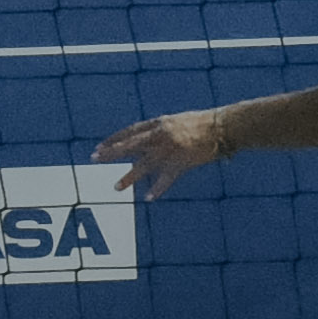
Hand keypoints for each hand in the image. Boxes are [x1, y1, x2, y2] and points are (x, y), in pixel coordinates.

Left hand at [99, 106, 227, 196]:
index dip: (114, 139)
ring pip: (143, 165)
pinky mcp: (181, 163)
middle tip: (95, 158)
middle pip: (130, 145)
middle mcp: (160, 136)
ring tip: (116, 187)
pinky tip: (149, 198)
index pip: (130, 131)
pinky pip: (166, 179)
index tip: (100, 146)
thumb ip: (162, 130)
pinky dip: (158, 189)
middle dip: (111, 153)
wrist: (222, 126)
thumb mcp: (178, 121)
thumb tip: (149, 139)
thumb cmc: (203, 122)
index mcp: (159, 124)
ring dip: (129, 177)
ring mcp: (169, 151)